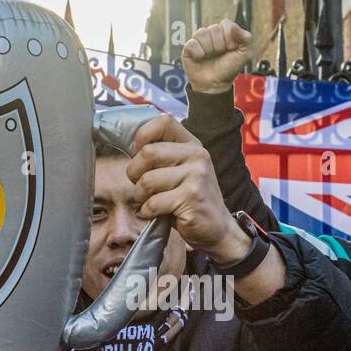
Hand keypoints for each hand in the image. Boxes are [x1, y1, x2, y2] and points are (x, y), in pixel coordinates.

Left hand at [127, 115, 249, 261]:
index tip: (139, 154)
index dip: (143, 136)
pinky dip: (147, 212)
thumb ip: (163, 155)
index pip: (164, 121)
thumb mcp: (181, 170)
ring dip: (140, 196)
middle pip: (148, 153)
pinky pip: (153, 202)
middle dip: (134, 173)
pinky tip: (156, 214)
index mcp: (193, 145)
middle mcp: (197, 155)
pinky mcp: (191, 198)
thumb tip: (132, 147)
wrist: (218, 229)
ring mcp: (196, 176)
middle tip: (140, 186)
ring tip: (150, 202)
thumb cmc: (190, 200)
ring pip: (147, 180)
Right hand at [182, 19, 252, 93]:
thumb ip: (246, 38)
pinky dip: (198, 53)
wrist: (215, 85)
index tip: (230, 49)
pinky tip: (200, 59)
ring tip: (210, 57)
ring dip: (209, 49)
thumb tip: (234, 26)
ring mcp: (199, 40)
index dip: (229, 37)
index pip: (225, 24)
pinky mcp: (188, 48)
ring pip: (202, 33)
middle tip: (219, 55)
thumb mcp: (244, 55)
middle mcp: (211, 34)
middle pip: (214, 28)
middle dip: (219, 45)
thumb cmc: (229, 69)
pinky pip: (192, 43)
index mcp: (224, 33)